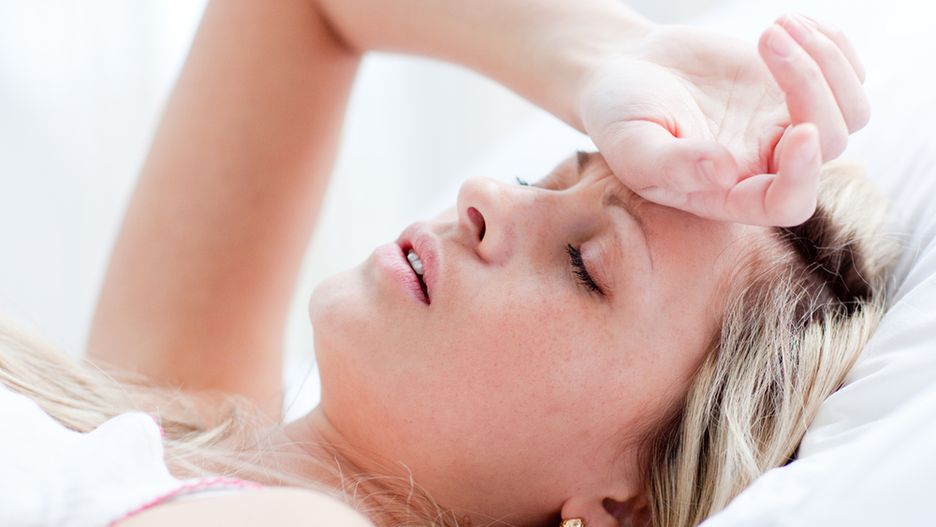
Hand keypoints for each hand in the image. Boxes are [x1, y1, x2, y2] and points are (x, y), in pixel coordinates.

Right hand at [579, 14, 867, 225]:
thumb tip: (723, 173)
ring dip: (827, 61)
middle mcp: (766, 165)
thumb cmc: (619, 117)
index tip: (800, 131)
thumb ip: (672, 165)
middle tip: (768, 37)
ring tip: (776, 26)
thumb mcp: (632, 145)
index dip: (803, 176)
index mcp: (728, 192)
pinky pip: (846, 72)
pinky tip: (786, 23)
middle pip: (830, 143)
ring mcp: (785, 124)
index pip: (787, 202)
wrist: (624, 72)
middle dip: (811, 86)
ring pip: (850, 110)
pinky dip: (830, 43)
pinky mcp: (793, 86)